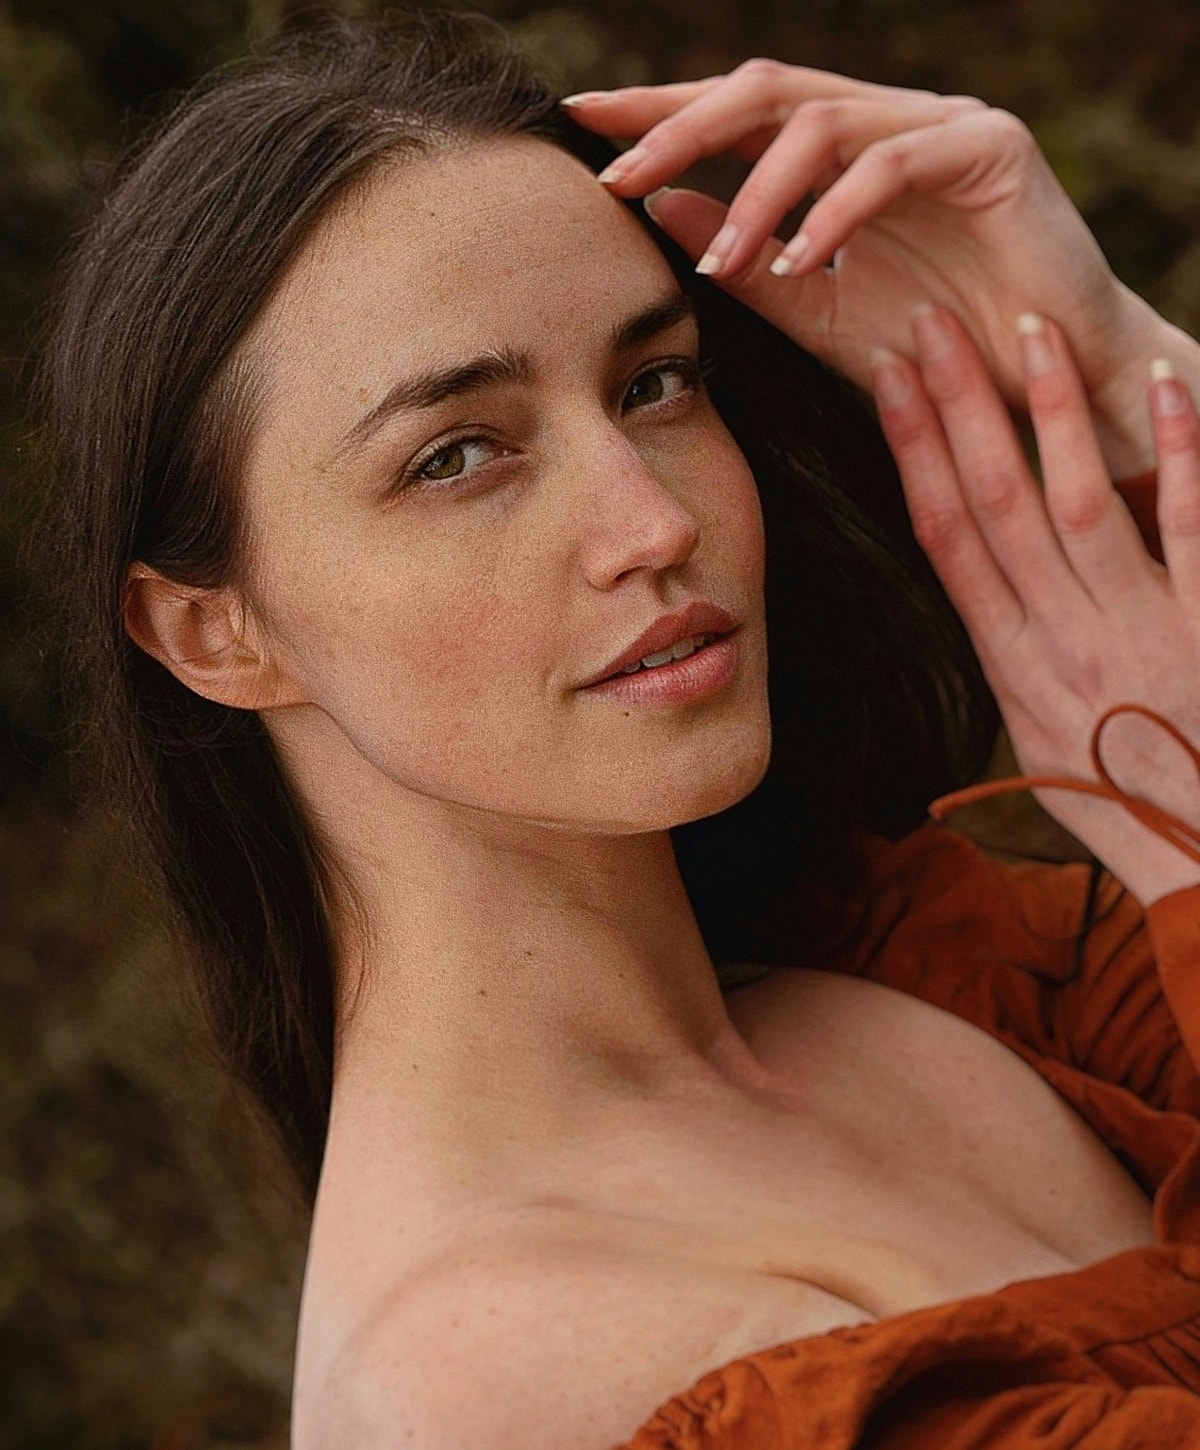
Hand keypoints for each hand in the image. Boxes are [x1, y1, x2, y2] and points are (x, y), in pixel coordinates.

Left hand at [564, 62, 1199, 475]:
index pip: (735, 115)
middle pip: (764, 90)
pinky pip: (892, 164)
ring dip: (756, 192)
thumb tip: (658, 206)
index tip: (580, 124)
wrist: (1037, 391)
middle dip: (682, 125)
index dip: (659, 113)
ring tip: (719, 260)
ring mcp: (939, 126)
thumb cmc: (927, 352)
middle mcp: (885, 123)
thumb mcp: (813, 310)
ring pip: (823, 121)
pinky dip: (833, 213)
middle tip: (617, 172)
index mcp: (839, 154)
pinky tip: (793, 262)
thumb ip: (742, 258)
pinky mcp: (991, 148)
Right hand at [870, 303, 1199, 907]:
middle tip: (933, 325)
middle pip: (996, 503)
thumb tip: (984, 585)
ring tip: (1029, 332)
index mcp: (1008, 657)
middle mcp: (1060, 634)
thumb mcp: (1029, 729)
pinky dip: (1176, 456)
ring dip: (1051, 414)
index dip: (914, 450)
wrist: (1192, 845)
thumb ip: (1009, 649)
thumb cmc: (1107, 788)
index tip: (891, 380)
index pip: (945, 535)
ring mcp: (1138, 625)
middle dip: (960, 409)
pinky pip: (1190, 528)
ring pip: (1081, 503)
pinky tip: (1160, 390)